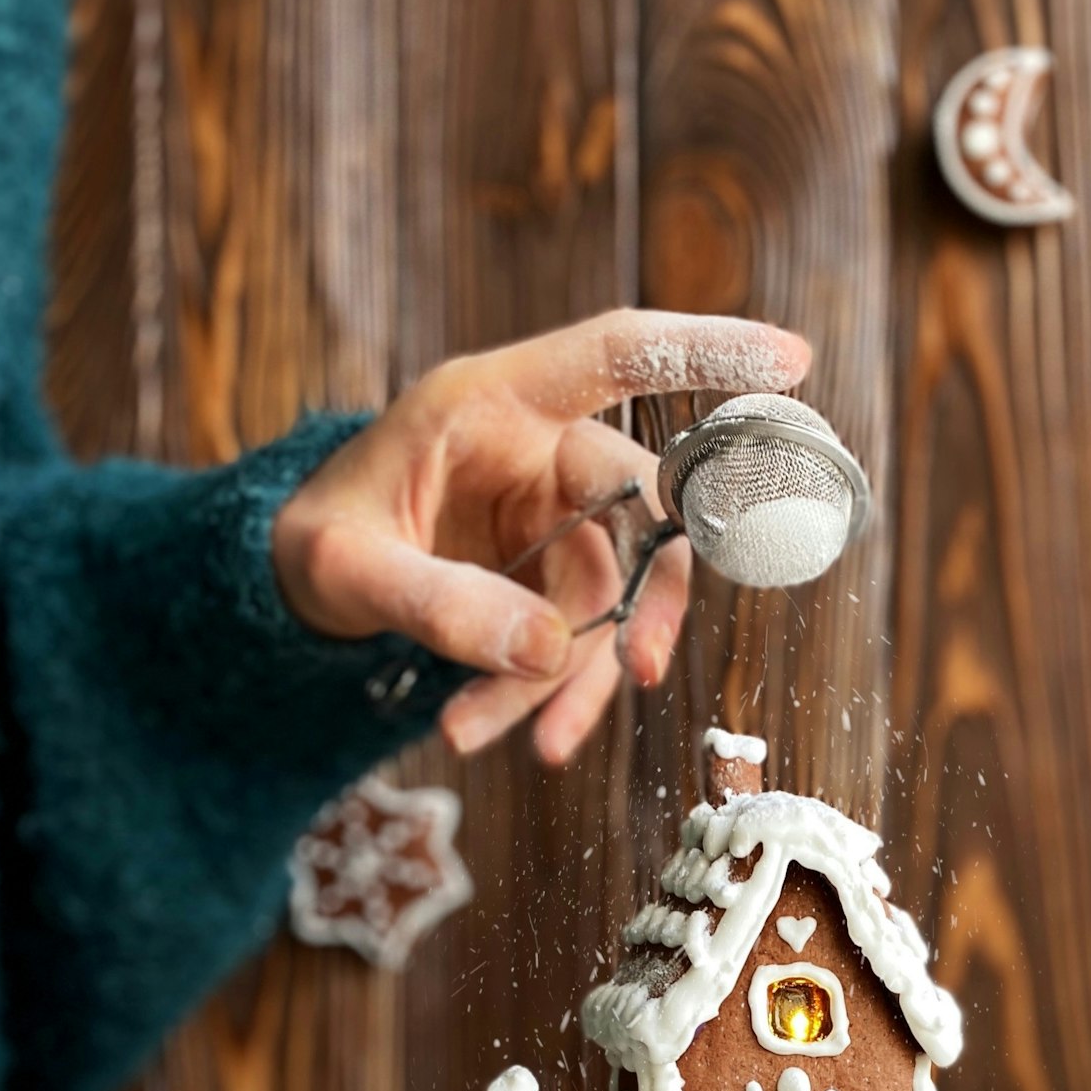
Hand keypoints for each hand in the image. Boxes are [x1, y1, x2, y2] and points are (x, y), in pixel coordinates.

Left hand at [272, 308, 810, 764]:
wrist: (298, 585)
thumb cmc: (313, 544)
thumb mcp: (350, 570)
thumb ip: (440, 604)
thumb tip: (546, 651)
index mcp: (490, 404)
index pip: (615, 354)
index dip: (705, 351)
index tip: (792, 360)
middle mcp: (537, 454)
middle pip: (640, 507)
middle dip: (640, 601)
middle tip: (637, 671)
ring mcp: (550, 521)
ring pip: (610, 597)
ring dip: (572, 677)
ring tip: (518, 740)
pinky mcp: (548, 582)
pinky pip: (578, 641)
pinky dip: (546, 695)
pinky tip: (498, 734)